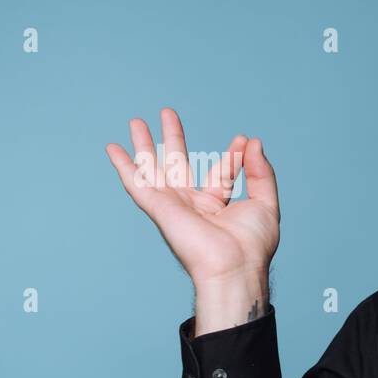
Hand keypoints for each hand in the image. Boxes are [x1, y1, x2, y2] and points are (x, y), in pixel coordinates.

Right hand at [106, 107, 279, 288]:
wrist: (234, 266)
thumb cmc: (252, 243)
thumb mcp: (265, 202)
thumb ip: (260, 172)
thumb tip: (254, 143)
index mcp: (218, 206)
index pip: (221, 174)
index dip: (233, 157)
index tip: (243, 141)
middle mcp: (193, 205)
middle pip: (178, 165)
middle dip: (173, 138)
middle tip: (168, 112)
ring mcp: (173, 205)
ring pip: (154, 169)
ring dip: (144, 145)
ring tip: (136, 121)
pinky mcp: (159, 208)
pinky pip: (136, 183)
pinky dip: (124, 166)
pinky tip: (113, 147)